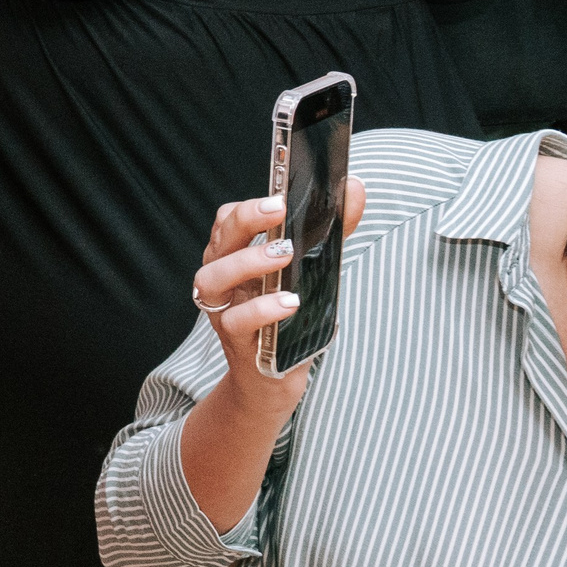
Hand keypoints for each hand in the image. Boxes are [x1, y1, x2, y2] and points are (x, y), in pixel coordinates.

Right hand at [191, 181, 365, 424]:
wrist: (272, 378)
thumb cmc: (289, 318)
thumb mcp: (311, 271)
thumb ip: (331, 231)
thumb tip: (354, 188)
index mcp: (236, 257)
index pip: (227, 221)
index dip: (248, 206)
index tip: (279, 195)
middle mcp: (222, 279)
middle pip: (220, 239)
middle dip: (246, 220)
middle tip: (278, 209)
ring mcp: (223, 310)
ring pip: (212, 278)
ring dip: (247, 262)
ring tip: (284, 256)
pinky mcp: (235, 340)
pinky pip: (236, 321)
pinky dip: (261, 309)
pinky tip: (289, 303)